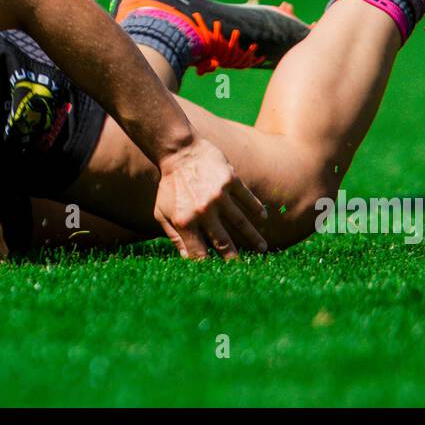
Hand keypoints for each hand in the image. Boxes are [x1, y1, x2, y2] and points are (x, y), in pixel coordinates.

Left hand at [153, 137, 267, 259]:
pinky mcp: (230, 180)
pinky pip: (247, 198)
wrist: (178, 152)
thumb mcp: (162, 212)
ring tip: (262, 249)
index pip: (199, 253)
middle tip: (244, 268)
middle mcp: (203, 211)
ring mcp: (219, 195)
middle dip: (234, 259)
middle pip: (223, 243)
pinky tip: (263, 218)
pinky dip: (256, 208)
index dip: (208, 265)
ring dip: (253, 238)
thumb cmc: (169, 185)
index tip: (217, 272)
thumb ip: (173, 235)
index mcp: (184, 221)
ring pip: (241, 223)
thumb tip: (187, 258)